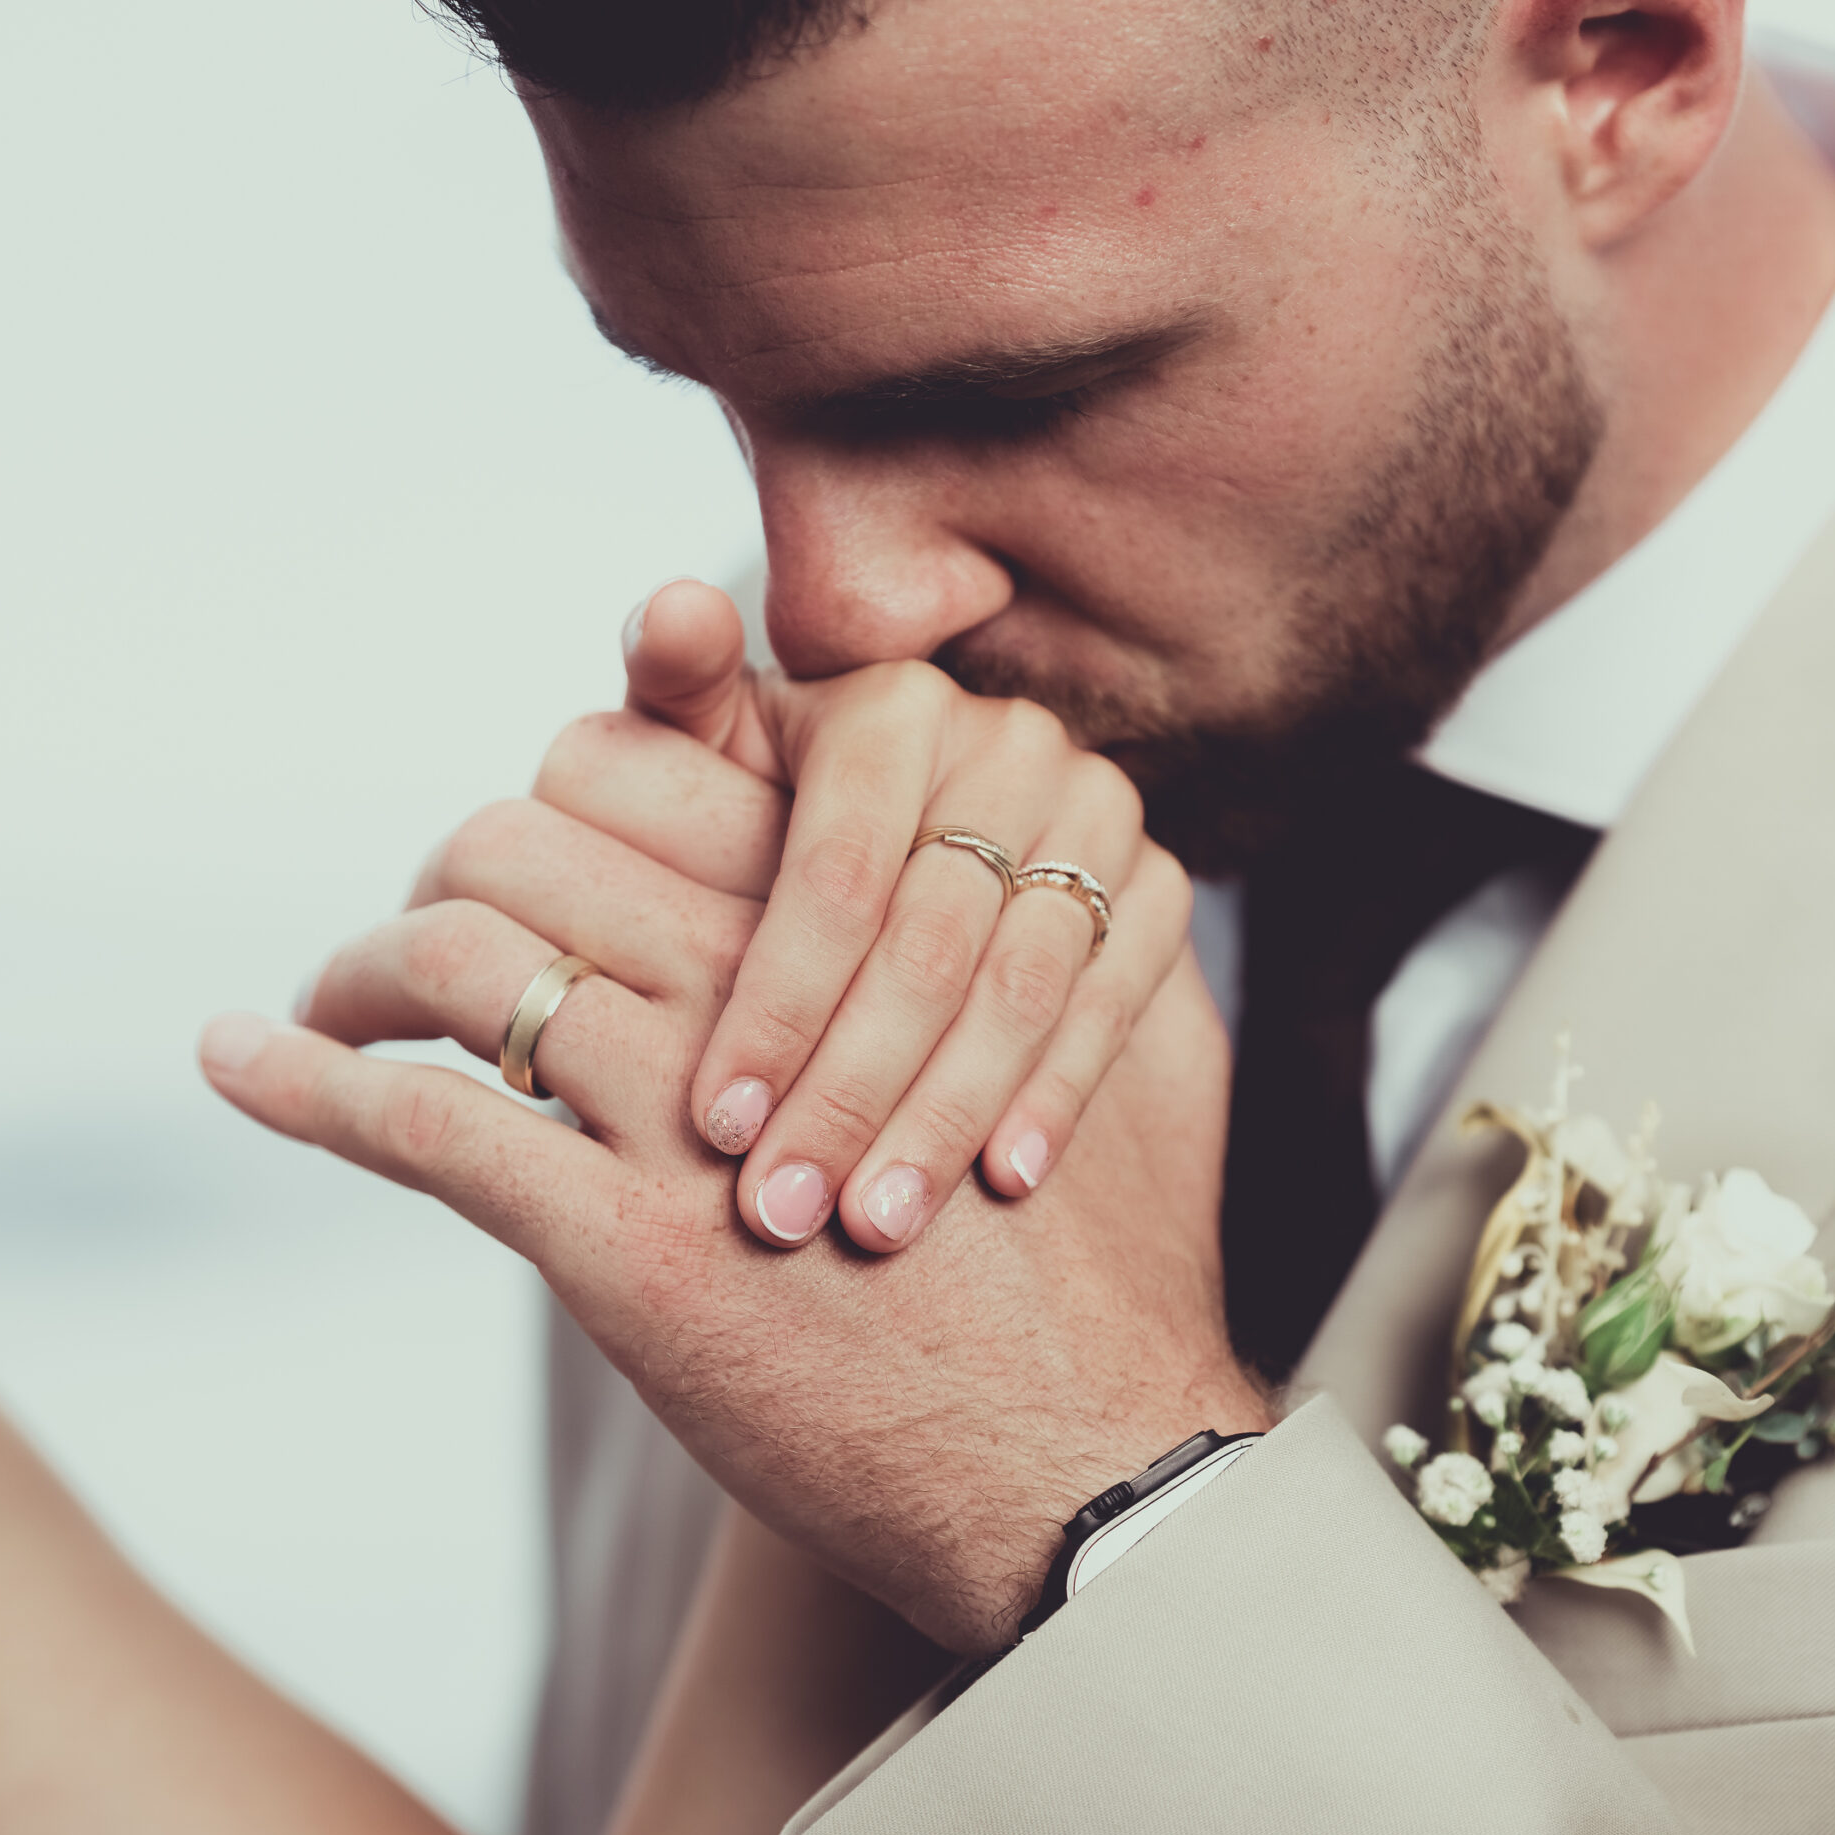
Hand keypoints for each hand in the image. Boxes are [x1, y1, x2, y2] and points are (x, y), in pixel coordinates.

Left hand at [204, 833, 1266, 1655]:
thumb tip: (952, 873)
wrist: (1084, 1449)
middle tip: (405, 945)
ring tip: (316, 1007)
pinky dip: (303, 1085)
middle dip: (434, 875)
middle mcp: (762, 980)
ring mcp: (688, 1111)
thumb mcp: (1077, 1025)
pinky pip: (421, 1126)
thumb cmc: (1090, 1252)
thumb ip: (992, 930)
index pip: (629, 761)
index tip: (527, 845)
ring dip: (352, 974)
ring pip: (457, 958)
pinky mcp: (626, 1248)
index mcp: (859, 907)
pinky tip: (236, 1059)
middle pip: (517, 836)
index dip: (548, 787)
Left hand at [607, 579, 1195, 1252]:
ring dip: (946, 1113)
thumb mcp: (716, 774)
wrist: (920, 890)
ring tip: (878, 1221)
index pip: (836, 868)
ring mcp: (1099, 814)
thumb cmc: (780, 847)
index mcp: (891, 704)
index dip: (775, 1000)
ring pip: (1022, 982)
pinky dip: (1055, 1098)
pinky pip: (1115, 1003)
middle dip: (850, 1088)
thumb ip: (673, 706)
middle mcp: (1008, 742)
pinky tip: (1002, 1181)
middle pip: (929, 939)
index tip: (721, 1123)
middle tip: (788, 1208)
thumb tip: (672, 613)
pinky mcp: (1163, 888)